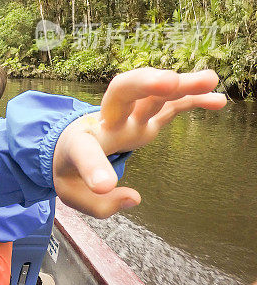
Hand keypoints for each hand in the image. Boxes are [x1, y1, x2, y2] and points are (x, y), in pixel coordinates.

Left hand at [52, 68, 226, 217]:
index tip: (105, 187)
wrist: (66, 144)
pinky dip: (192, 100)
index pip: (83, 151)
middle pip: (120, 93)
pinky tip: (217, 99)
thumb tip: (133, 197)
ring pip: (152, 93)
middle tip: (169, 81)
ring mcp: (128, 118)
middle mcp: (106, 123)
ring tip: (209, 78)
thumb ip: (99, 205)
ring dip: (179, 84)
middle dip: (143, 84)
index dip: (94, 168)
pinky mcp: (145, 120)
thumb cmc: (69, 169)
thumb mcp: (72, 194)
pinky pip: (170, 106)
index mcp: (79, 143)